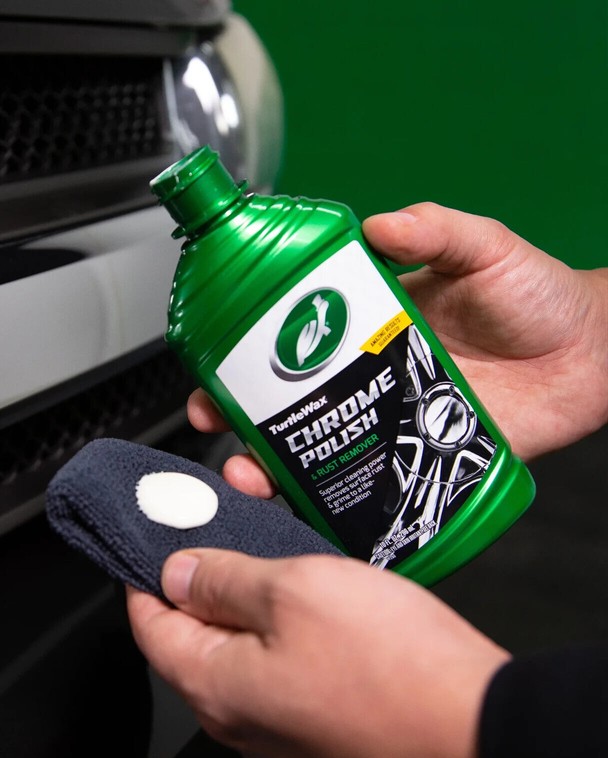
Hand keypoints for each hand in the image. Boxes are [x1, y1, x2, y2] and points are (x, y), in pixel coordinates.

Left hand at [127, 549, 508, 757]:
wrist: (477, 729)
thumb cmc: (390, 665)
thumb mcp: (292, 590)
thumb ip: (223, 579)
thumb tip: (175, 572)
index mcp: (214, 683)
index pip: (148, 623)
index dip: (143, 573)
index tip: (153, 537)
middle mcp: (239, 716)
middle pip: (191, 638)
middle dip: (196, 582)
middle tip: (212, 532)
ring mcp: (281, 725)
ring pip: (238, 649)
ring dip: (242, 601)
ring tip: (262, 554)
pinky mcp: (320, 723)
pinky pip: (278, 667)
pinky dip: (278, 628)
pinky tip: (304, 597)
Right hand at [190, 202, 607, 474]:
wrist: (593, 357)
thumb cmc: (537, 297)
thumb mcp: (483, 249)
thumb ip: (436, 230)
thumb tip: (383, 223)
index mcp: (368, 325)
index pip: (290, 339)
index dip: (245, 353)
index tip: (213, 364)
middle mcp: (369, 376)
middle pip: (288, 402)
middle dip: (240, 417)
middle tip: (216, 424)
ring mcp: (391, 420)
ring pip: (317, 448)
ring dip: (274, 466)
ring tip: (251, 477)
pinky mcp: (419, 456)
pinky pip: (367, 483)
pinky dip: (333, 499)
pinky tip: (305, 508)